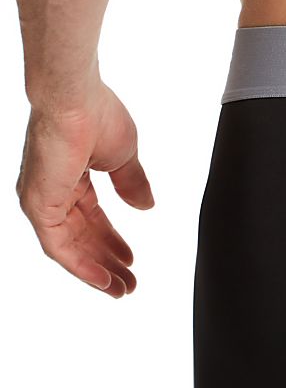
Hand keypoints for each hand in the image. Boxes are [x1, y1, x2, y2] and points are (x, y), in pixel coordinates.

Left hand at [15, 82, 153, 296]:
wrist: (75, 98)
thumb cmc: (95, 113)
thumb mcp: (123, 157)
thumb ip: (132, 183)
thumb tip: (145, 205)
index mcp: (68, 177)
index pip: (90, 218)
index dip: (111, 241)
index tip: (130, 260)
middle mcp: (50, 190)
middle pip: (80, 238)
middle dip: (106, 262)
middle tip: (129, 283)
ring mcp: (41, 199)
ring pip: (68, 248)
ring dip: (95, 271)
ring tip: (120, 289)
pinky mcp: (38, 205)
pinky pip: (57, 247)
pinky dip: (80, 266)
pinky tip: (102, 280)